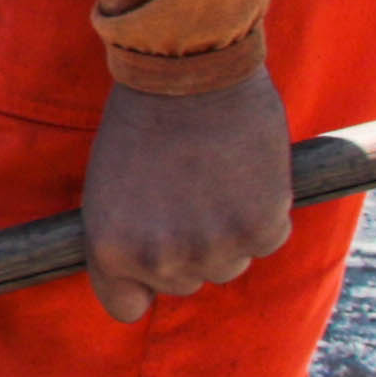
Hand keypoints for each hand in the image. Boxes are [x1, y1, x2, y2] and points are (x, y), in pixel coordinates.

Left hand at [80, 64, 293, 323]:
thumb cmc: (142, 118)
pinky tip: (245, 172)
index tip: (152, 251)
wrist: (189, 69)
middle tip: (187, 192)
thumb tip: (146, 277)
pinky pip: (268, 239)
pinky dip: (264, 212)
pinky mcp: (261, 229)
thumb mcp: (107, 188)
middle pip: (184, 284)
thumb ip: (127, 238)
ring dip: (227, 233)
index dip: (141, 280)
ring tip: (214, 178)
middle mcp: (160, 260)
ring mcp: (214, 248)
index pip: (127, 307)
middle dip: (187, 248)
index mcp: (112, 250)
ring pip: (228, 265)